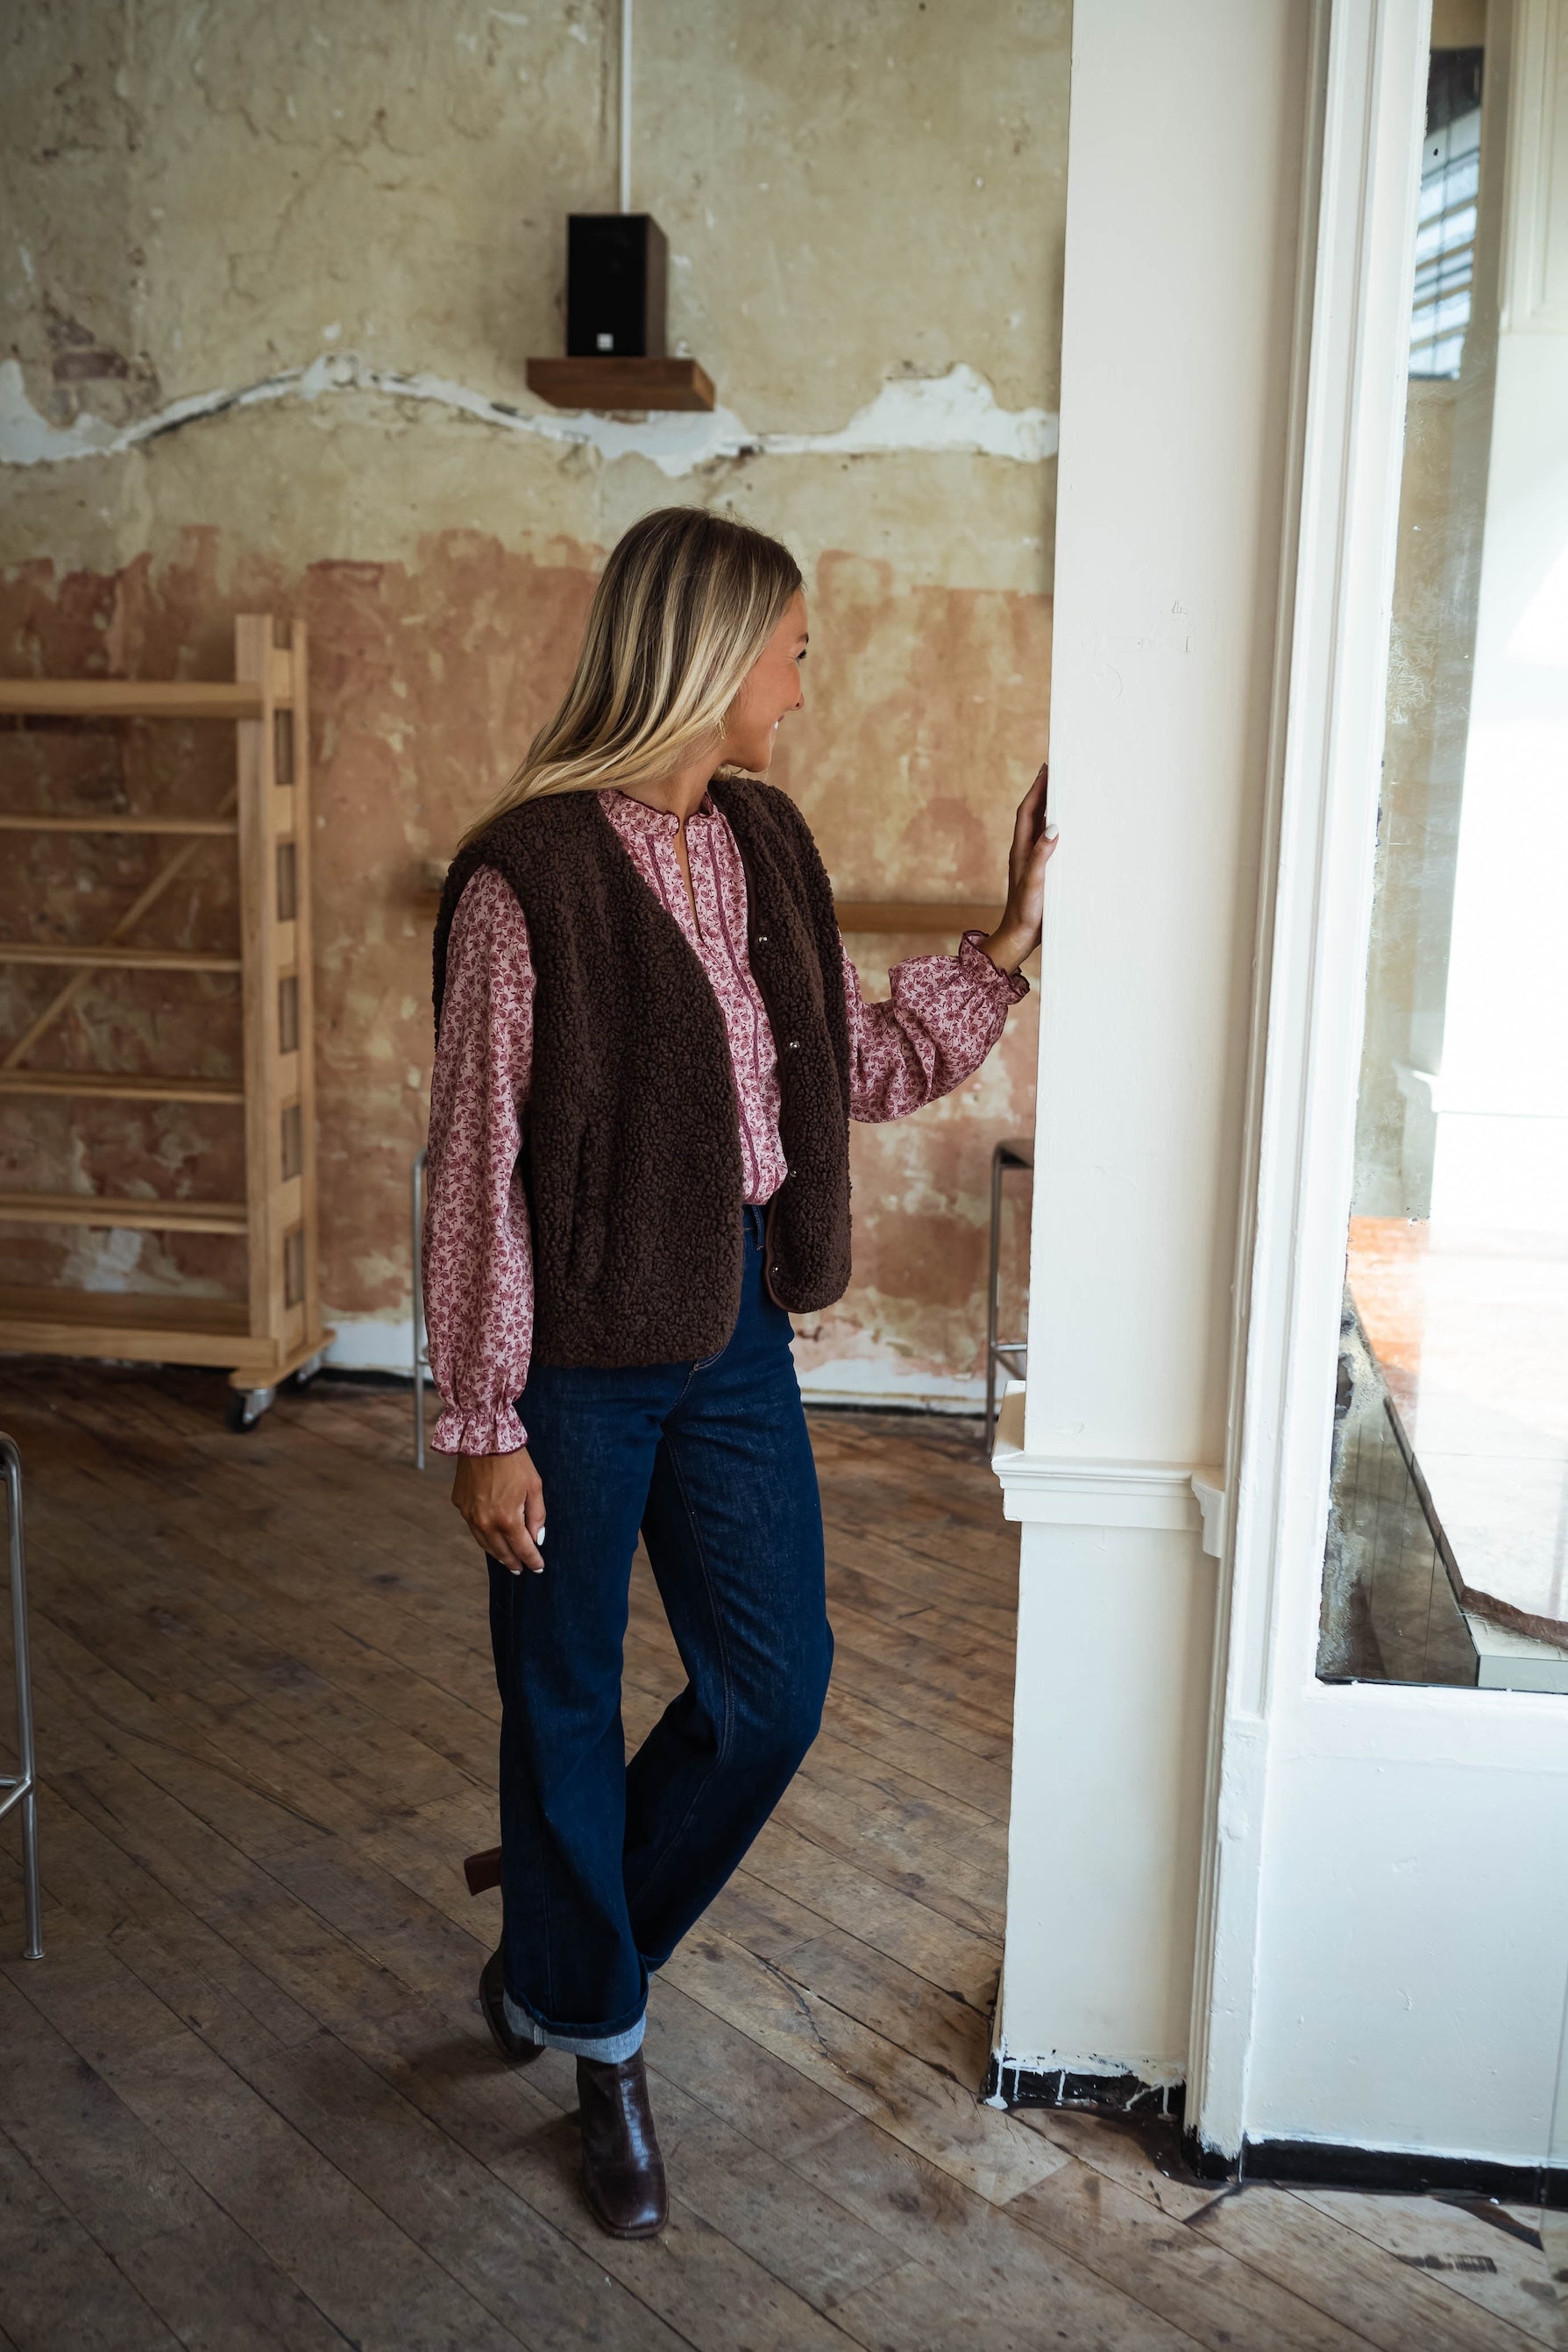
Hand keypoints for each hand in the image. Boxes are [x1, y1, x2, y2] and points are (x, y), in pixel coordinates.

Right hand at [451, 1446, 546, 1573]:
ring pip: (484, 1543)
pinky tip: (491, 1535)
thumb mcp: (534, 1486)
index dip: (532, 1560)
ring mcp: (469, 1514)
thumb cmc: (514, 1460)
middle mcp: (485, 1521)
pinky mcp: (459, 1504)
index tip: (539, 1568)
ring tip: (507, 1559)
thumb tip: (537, 1539)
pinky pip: (473, 1526)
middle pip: (501, 1551)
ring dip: (497, 1553)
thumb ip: (537, 1516)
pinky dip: (484, 1534)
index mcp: (507, 1518)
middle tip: (521, 1569)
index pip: (522, 1548)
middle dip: (513, 1562)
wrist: (483, 1438)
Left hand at [981, 762, 1057, 975]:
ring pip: (1040, 828)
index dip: (1036, 790)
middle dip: (1044, 792)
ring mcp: (1032, 862)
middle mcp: (1025, 853)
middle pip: (1033, 815)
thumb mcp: (1034, 884)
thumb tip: (1052, 827)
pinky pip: (1048, 843)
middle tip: (1057, 773)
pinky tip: (1067, 830)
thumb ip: (1041, 856)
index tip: (1047, 769)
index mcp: (1021, 851)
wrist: (1018, 938)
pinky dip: (1056, 830)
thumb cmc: (1025, 913)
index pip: (1028, 812)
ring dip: (1050, 809)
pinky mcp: (1040, 873)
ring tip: (1064, 792)